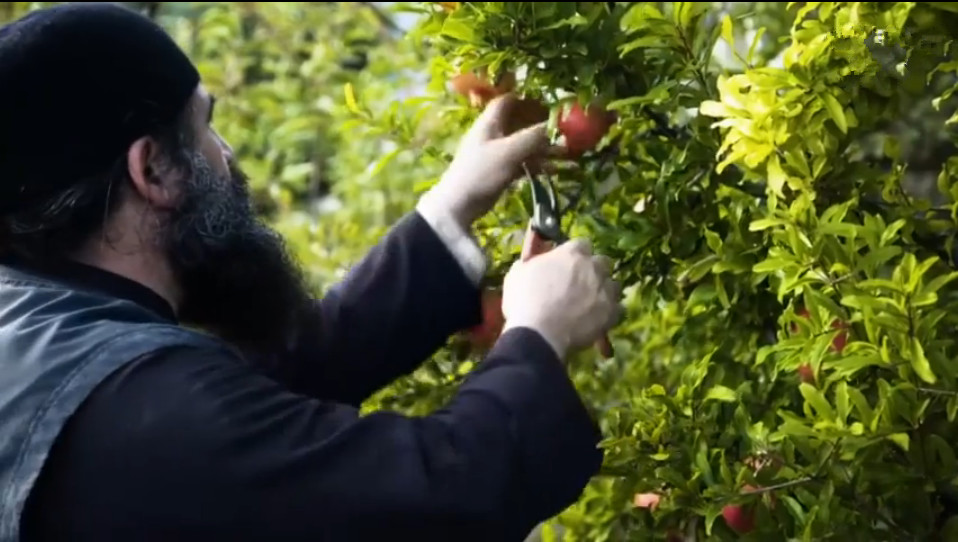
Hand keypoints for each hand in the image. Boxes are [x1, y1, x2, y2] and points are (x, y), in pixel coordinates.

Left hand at [425, 93, 561, 229]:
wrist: (460, 204)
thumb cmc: (482, 171)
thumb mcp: (509, 151)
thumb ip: (533, 137)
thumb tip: (556, 125)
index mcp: (489, 123)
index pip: (507, 101)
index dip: (526, 99)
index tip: (547, 103)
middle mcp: (492, 134)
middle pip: (519, 123)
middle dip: (541, 127)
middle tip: (563, 130)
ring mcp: (495, 153)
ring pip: (523, 144)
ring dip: (542, 148)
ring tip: (564, 153)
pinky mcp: (499, 171)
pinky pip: (521, 162)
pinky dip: (535, 164)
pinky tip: (552, 170)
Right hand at [500, 237, 621, 359]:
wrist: (538, 334)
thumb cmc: (524, 301)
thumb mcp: (519, 272)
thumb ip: (533, 257)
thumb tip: (538, 250)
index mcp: (571, 253)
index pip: (582, 244)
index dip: (575, 254)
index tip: (567, 264)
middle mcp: (593, 267)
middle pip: (602, 261)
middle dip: (594, 269)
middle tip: (580, 283)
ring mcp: (605, 290)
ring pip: (613, 284)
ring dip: (604, 290)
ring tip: (590, 303)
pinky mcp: (612, 313)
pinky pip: (618, 309)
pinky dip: (609, 312)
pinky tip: (597, 319)